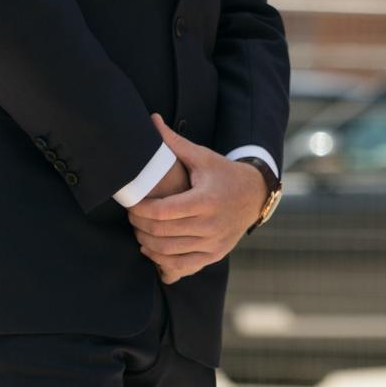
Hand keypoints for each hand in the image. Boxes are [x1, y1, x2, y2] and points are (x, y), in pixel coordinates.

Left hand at [127, 115, 266, 283]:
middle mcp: (210, 225)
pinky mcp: (214, 255)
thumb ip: (174, 143)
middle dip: (139, 226)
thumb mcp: (202, 157)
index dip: (139, 209)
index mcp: (205, 200)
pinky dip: (162, 261)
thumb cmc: (223, 173)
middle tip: (131, 216)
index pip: (161, 212)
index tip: (131, 203)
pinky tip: (153, 248)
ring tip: (140, 230)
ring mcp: (213, 243)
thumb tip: (152, 119)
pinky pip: (181, 267)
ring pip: (167, 252)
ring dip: (146, 243)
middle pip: (161, 233)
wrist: (255, 195)